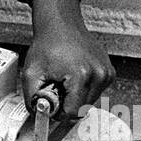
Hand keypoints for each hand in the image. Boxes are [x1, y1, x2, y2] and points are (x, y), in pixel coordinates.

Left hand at [22, 0, 114, 119]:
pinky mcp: (109, 72)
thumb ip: (32, 98)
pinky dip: (85, 88)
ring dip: (76, 96)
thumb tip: (38, 116)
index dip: (59, 112)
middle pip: (82, 108)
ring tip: (65, 79)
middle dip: (67, 103)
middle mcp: (98, 74)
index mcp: (81, 76)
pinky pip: (96, 91)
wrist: (61, 25)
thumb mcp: (31, 72)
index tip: (52, 103)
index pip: (73, 112)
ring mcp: (106, 73)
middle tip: (56, 87)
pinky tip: (75, 75)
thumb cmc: (48, 44)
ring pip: (90, 101)